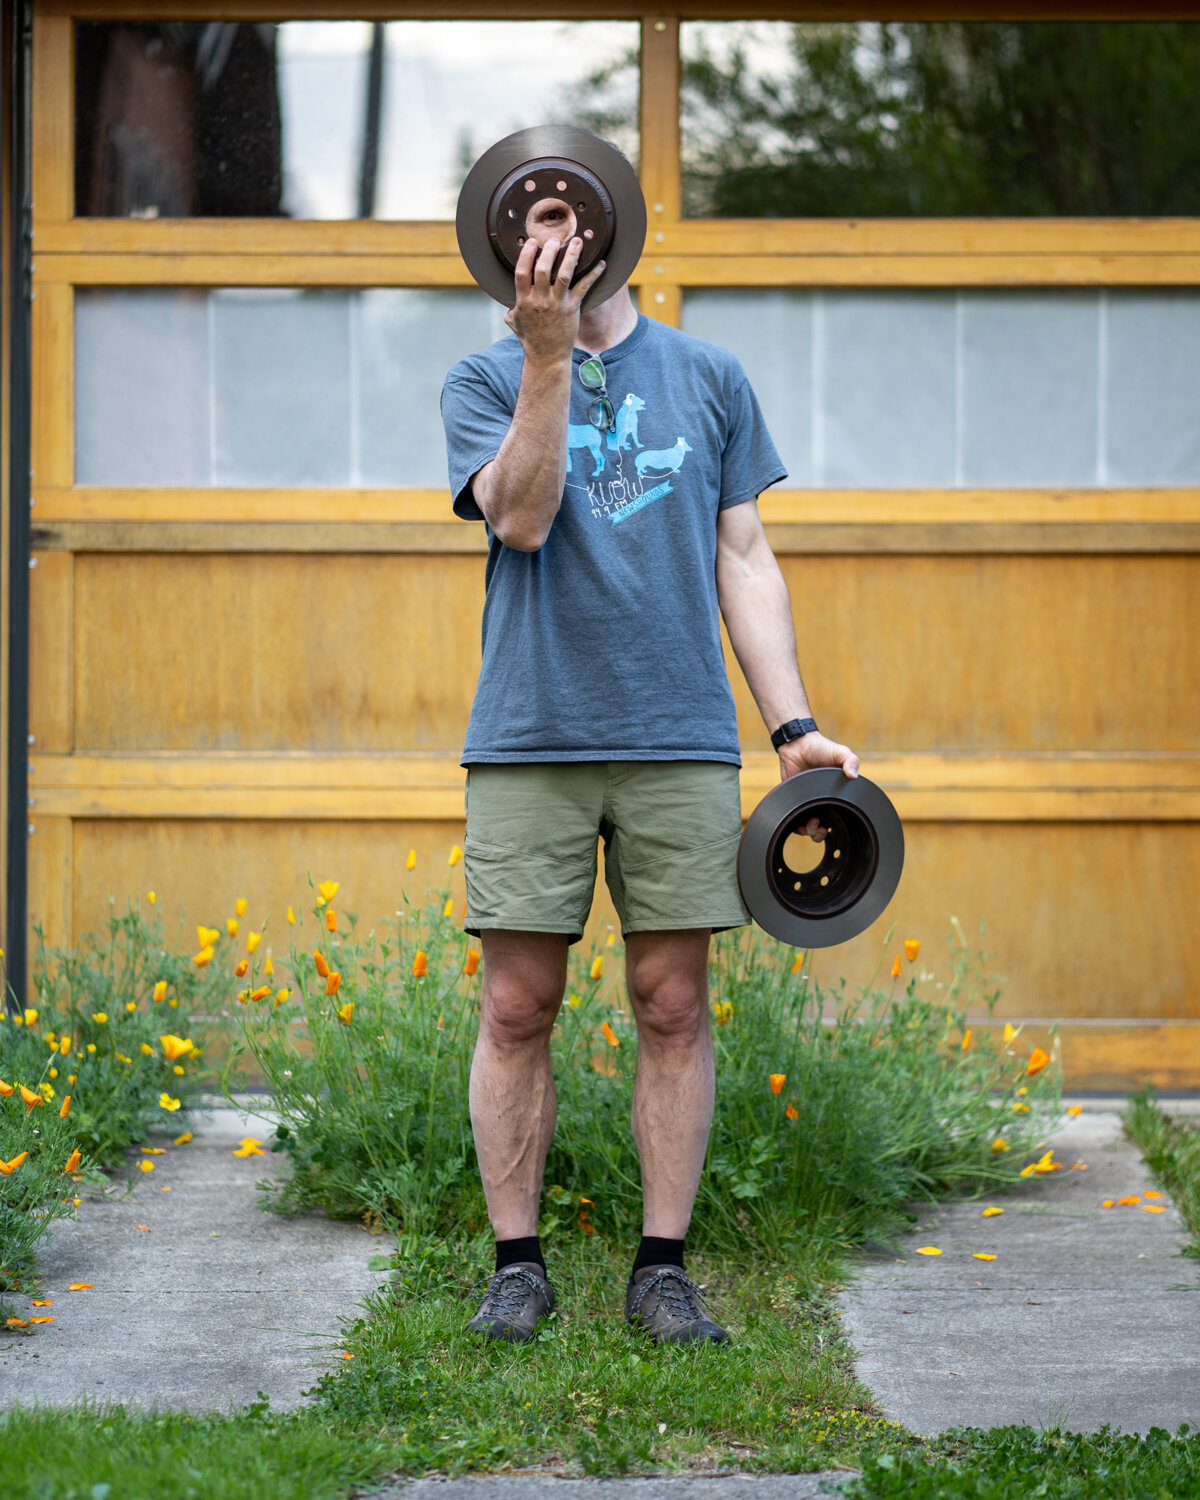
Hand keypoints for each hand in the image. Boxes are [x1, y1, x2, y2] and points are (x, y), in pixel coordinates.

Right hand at [504, 234, 605, 364]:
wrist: (547, 357)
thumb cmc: (531, 339)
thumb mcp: (514, 323)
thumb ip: (511, 309)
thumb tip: (508, 303)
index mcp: (524, 301)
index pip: (522, 272)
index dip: (526, 254)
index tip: (532, 242)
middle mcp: (540, 301)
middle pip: (543, 269)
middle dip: (549, 251)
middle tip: (555, 239)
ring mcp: (557, 305)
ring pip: (564, 275)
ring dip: (572, 256)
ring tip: (578, 241)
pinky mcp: (572, 310)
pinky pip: (584, 288)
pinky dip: (593, 275)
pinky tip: (601, 264)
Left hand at [778, 733, 860, 841]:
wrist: (798, 744)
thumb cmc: (822, 748)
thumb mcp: (840, 752)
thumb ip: (850, 761)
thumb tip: (853, 775)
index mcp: (836, 794)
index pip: (840, 817)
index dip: (837, 826)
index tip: (832, 825)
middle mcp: (823, 801)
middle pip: (823, 828)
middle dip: (821, 833)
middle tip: (819, 826)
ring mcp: (807, 802)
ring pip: (809, 828)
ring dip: (810, 831)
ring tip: (810, 822)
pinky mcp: (794, 800)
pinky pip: (794, 820)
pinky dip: (797, 828)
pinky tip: (799, 825)